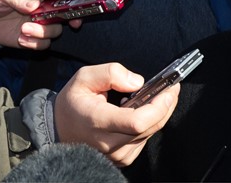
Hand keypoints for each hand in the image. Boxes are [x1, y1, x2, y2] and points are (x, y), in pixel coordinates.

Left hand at [0, 0, 80, 48]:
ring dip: (43, 31)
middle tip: (73, 22)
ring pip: (55, 30)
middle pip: (66, 12)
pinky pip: (43, 44)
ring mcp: (41, 23)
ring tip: (24, 29)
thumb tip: (34, 5)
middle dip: (73, 17)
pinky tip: (21, 38)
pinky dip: (34, 43)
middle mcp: (44, 7)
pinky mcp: (34, 37)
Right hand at [54, 63, 179, 166]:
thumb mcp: (84, 77)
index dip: (159, 106)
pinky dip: (151, 122)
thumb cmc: (73, 102)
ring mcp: (116, 154)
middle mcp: (108, 143)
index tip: (169, 89)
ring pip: (151, 133)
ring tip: (161, 95)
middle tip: (172, 87)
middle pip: (150, 127)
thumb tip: (137, 82)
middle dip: (166, 105)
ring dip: (161, 113)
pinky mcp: (122, 158)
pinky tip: (146, 109)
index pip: (137, 122)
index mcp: (98, 122)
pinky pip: (146, 138)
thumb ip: (111, 73)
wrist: (58, 128)